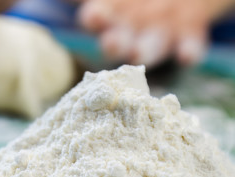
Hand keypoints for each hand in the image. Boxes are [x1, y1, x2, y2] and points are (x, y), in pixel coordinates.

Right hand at [77, 0, 210, 66]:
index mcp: (110, 13)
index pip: (97, 18)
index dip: (95, 19)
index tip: (93, 17)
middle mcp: (130, 30)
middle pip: (117, 41)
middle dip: (113, 44)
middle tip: (110, 44)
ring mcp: (158, 35)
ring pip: (148, 49)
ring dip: (142, 53)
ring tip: (135, 54)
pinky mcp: (189, 36)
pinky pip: (190, 47)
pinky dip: (188, 53)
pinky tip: (187, 56)